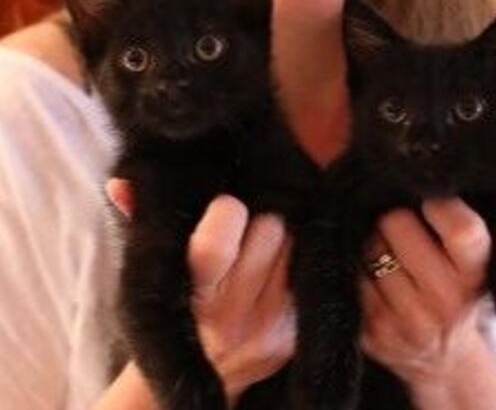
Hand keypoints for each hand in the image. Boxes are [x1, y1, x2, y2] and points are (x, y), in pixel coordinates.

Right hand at [106, 180, 295, 403]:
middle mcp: (231, 317)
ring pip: (294, 246)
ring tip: (259, 257)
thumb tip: (120, 183)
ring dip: (281, 245)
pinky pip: (309, 275)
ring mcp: (268, 329)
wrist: (199, 377)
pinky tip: (276, 278)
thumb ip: (139, 221)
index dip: (227, 213)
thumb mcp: (157, 270)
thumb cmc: (176, 307)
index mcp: (194, 293)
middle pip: (270, 230)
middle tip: (245, 235)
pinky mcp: (294, 337)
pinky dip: (296, 269)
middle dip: (260, 224)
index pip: (217, 242)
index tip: (224, 209)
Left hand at [360, 198, 490, 386]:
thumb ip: (453, 218)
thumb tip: (409, 170)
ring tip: (387, 254)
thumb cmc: (455, 286)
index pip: (460, 228)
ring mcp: (407, 321)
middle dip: (394, 218)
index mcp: (474, 274)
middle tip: (402, 230)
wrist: (445, 361)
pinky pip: (348, 274)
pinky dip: (354, 268)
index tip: (430, 202)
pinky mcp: (373, 333)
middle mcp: (446, 302)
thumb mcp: (471, 257)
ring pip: (367, 245)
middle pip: (395, 222)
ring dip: (371, 242)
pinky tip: (370, 275)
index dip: (439, 205)